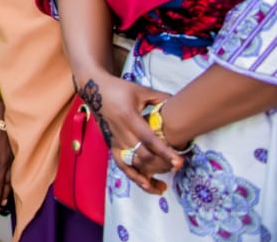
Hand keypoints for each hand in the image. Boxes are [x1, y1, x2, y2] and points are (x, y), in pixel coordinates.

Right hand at [76, 72, 181, 194]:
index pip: (148, 139)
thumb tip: (182, 106)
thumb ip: (161, 99)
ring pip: (131, 165)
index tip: (178, 163)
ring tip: (162, 188)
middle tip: (177, 168)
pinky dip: (134, 177)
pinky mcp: (112, 145)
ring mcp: (115, 140)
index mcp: (129, 117)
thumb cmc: (120, 89)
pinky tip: (147, 185)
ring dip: (147, 178)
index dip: (165, 152)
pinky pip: (122, 166)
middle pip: (142, 156)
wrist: (94, 89)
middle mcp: (121, 132)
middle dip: (160, 165)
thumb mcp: (141, 90)